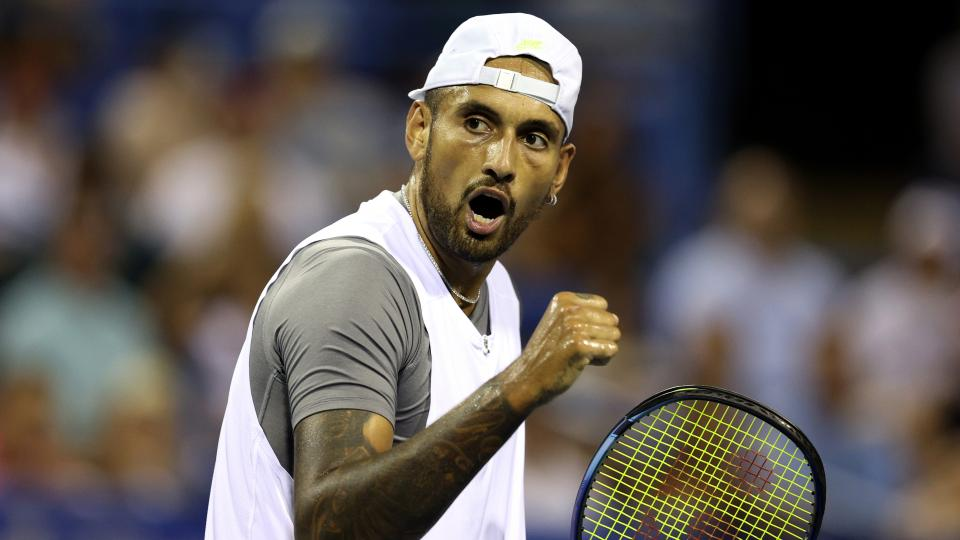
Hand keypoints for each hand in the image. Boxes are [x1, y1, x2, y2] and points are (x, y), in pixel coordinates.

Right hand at [502, 292, 619, 412]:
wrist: (527, 378)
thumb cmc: (548, 353)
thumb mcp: (560, 322)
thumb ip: (583, 314)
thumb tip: (616, 319)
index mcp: (564, 299)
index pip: (602, 305)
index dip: (595, 323)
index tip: (574, 335)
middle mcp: (569, 309)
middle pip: (611, 320)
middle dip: (600, 337)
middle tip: (577, 348)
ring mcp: (574, 327)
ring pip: (614, 335)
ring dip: (601, 349)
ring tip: (578, 355)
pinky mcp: (580, 346)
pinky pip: (611, 350)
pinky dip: (602, 360)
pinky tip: (582, 363)